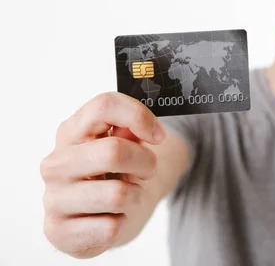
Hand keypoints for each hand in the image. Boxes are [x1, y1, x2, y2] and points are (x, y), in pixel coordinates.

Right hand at [40, 92, 165, 257]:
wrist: (105, 219)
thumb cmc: (116, 176)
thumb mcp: (127, 147)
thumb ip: (131, 132)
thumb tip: (139, 128)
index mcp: (71, 132)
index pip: (104, 106)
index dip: (139, 117)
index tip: (158, 135)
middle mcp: (56, 163)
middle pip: (114, 151)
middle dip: (145, 163)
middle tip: (146, 171)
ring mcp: (53, 198)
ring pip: (117, 194)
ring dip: (135, 197)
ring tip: (127, 197)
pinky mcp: (57, 232)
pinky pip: (110, 228)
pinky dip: (122, 224)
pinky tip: (111, 219)